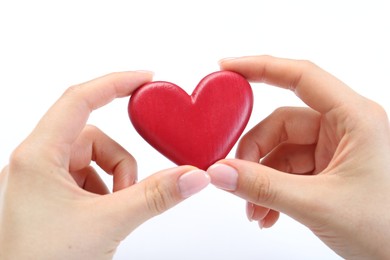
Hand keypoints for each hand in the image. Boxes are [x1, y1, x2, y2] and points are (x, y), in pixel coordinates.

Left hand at [0, 72, 209, 258]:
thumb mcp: (108, 224)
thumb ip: (156, 196)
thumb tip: (194, 175)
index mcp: (38, 156)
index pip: (79, 99)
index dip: (115, 83)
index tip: (147, 79)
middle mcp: (35, 162)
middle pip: (93, 137)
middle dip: (121, 164)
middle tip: (129, 195)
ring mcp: (41, 180)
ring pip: (92, 160)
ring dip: (113, 181)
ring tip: (112, 213)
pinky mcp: (48, 196)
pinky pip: (85, 177)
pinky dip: (103, 191)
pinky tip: (100, 217)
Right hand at [207, 56, 389, 258]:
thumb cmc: (388, 228)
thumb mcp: (318, 204)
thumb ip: (264, 187)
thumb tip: (221, 171)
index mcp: (354, 118)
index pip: (300, 77)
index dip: (260, 68)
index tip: (227, 68)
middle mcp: (344, 127)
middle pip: (280, 124)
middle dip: (254, 154)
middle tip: (235, 179)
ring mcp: (334, 149)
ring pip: (280, 151)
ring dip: (260, 179)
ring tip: (254, 209)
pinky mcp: (327, 169)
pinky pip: (288, 170)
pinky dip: (271, 189)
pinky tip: (267, 214)